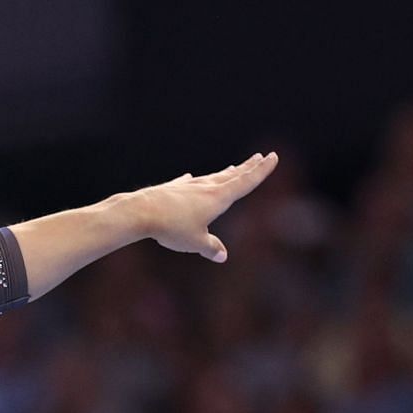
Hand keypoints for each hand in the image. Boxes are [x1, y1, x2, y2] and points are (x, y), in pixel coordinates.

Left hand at [118, 152, 278, 261]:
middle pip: (231, 176)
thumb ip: (211, 247)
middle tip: (260, 156)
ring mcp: (186, 187)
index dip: (261, 170)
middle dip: (248, 167)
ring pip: (210, 178)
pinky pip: (185, 184)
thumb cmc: (171, 228)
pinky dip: (191, 182)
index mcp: (218, 198)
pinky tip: (189, 177)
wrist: (139, 212)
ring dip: (223, 173)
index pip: (245, 182)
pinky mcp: (170, 190)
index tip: (273, 156)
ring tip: (233, 168)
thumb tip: (222, 256)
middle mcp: (205, 188)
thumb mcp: (195, 242)